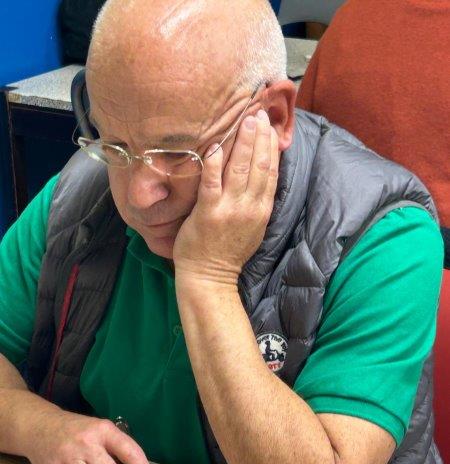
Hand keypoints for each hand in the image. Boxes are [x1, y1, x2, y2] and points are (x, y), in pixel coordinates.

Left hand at [173, 109, 278, 286]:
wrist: (210, 277)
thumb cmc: (228, 251)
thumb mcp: (253, 227)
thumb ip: (257, 202)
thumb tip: (259, 175)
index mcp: (262, 210)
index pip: (272, 172)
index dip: (272, 147)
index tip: (271, 126)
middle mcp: (249, 208)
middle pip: (260, 165)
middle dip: (260, 137)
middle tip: (259, 113)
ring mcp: (229, 210)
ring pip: (240, 170)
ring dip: (244, 142)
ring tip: (245, 120)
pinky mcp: (208, 213)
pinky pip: (212, 184)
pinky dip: (214, 164)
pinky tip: (216, 145)